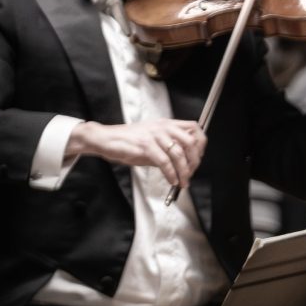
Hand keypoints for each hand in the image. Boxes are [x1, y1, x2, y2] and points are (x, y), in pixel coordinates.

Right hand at [73, 119, 207, 188]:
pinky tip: (172, 180)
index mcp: (166, 124)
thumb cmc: (127, 141)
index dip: (200, 143)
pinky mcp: (145, 145)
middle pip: (190, 141)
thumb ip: (167, 150)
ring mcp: (154, 135)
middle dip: (194, 160)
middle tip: (191, 173)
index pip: (193, 127)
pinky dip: (171, 173)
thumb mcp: (152, 142)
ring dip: (184, 171)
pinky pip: (164, 162)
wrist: (105, 139)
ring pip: (178, 153)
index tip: (198, 157)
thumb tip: (183, 164)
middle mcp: (163, 127)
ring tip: (183, 181)